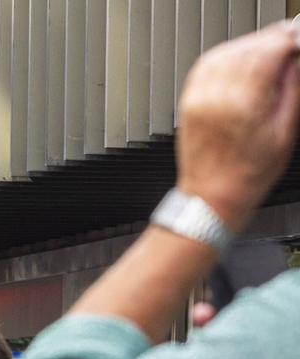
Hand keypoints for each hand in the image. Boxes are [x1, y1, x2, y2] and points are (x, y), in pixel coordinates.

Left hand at [175, 23, 299, 229]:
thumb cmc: (247, 175)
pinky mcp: (188, 102)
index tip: (298, 40)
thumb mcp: (286, 132)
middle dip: (271, 41)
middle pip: (247, 49)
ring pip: (225, 52)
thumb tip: (296, 61)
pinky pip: (205, 66)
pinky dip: (226, 55)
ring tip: (269, 50)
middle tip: (289, 42)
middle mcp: (216, 98)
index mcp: (243, 105)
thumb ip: (293, 89)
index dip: (288, 41)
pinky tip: (240, 59)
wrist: (211, 198)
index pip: (268, 52)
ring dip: (250, 45)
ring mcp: (198, 99)